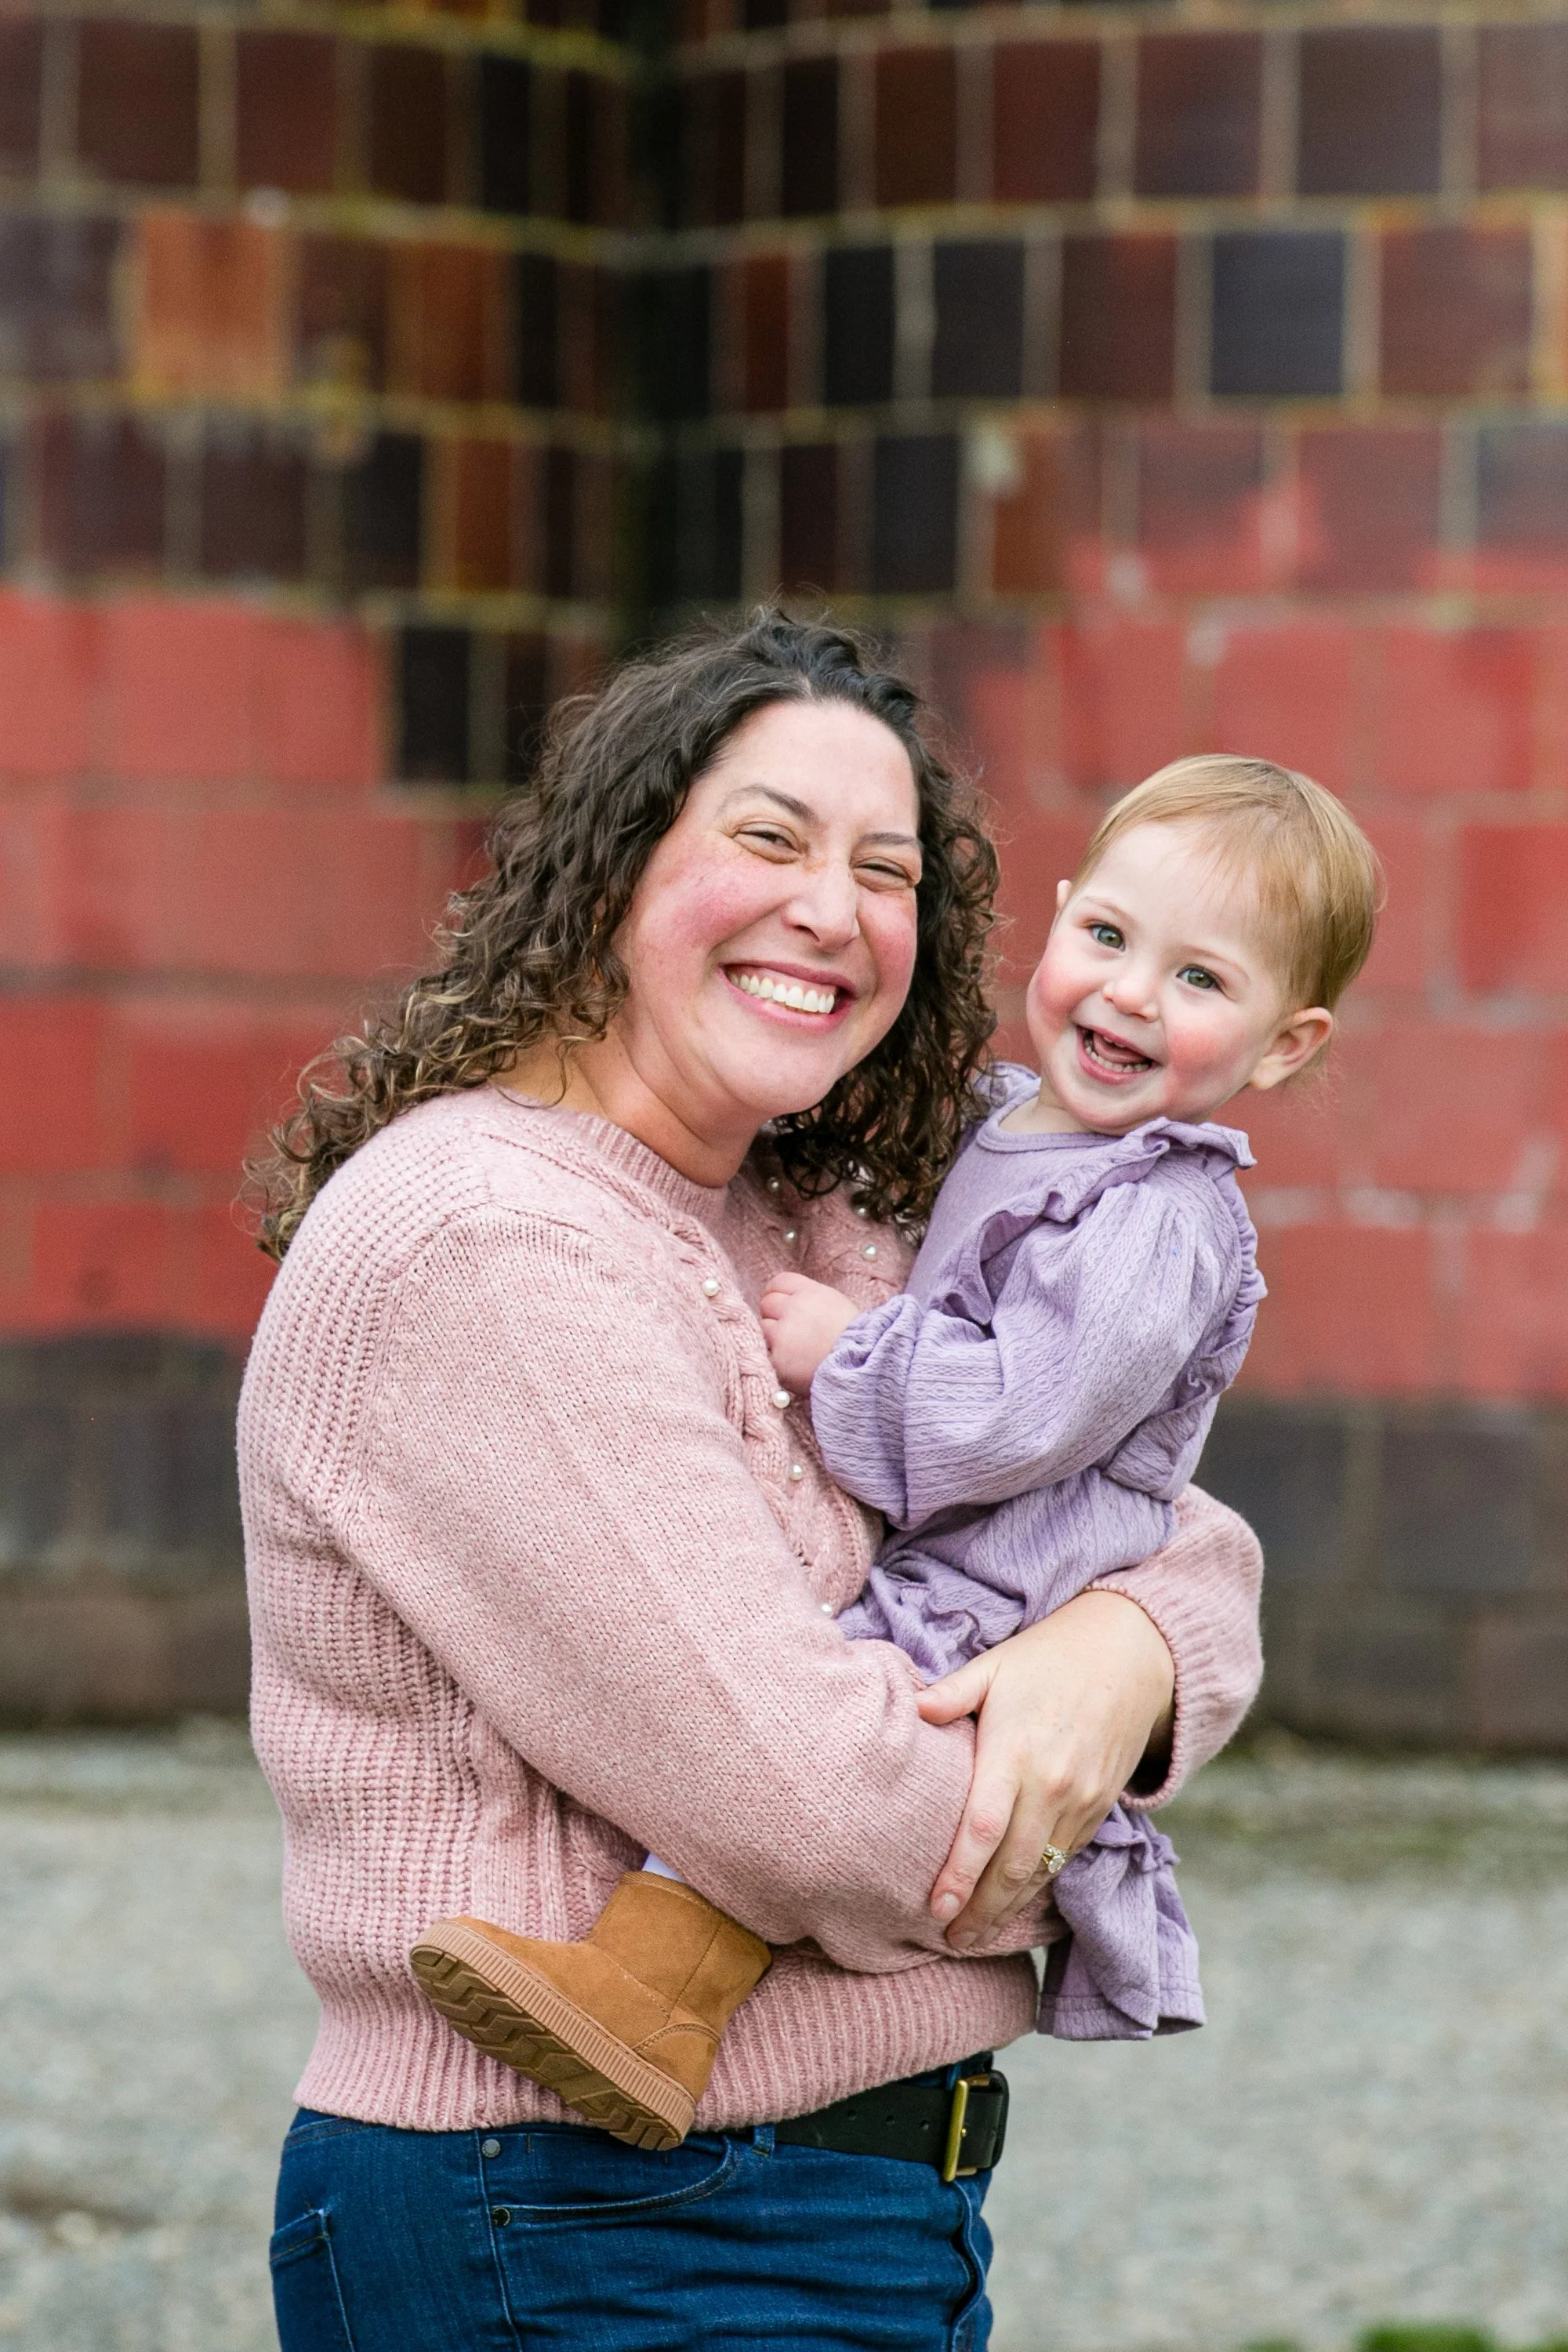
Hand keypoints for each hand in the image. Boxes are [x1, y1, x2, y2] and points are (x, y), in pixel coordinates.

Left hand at [759, 1271, 861, 1395]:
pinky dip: (777, 1359)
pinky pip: (767, 1355)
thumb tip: (789, 1300)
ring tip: (795, 1350)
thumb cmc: (857, 1338)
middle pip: (767, 1303)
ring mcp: (783, 1334)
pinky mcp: (778, 1359)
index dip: (777, 1293)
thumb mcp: (837, 1305)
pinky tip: (794, 1365)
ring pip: (763, 1327)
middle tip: (788, 1331)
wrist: (864, 1367)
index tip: (779, 1304)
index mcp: (810, 1292)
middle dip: (773, 1315)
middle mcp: (794, 1308)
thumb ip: (811, 1299)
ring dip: (773, 1337)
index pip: (779, 1282)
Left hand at [915, 1590, 1175, 1947]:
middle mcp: (1052, 1785)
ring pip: (1041, 1871)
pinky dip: (1040, 1887)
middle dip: (980, 1910)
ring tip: (976, 1936)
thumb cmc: (1049, 1658)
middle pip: (1012, 1865)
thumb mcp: (995, 1665)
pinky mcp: (1099, 1807)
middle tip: (949, 1941)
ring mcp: (1081, 1801)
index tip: (935, 1908)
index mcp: (1016, 1751)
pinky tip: (1017, 1904)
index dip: (959, 1873)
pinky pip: (1066, 1859)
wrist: (1131, 1655)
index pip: (983, 1827)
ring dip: (1009, 1909)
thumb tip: (914, 1709)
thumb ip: (952, 1693)